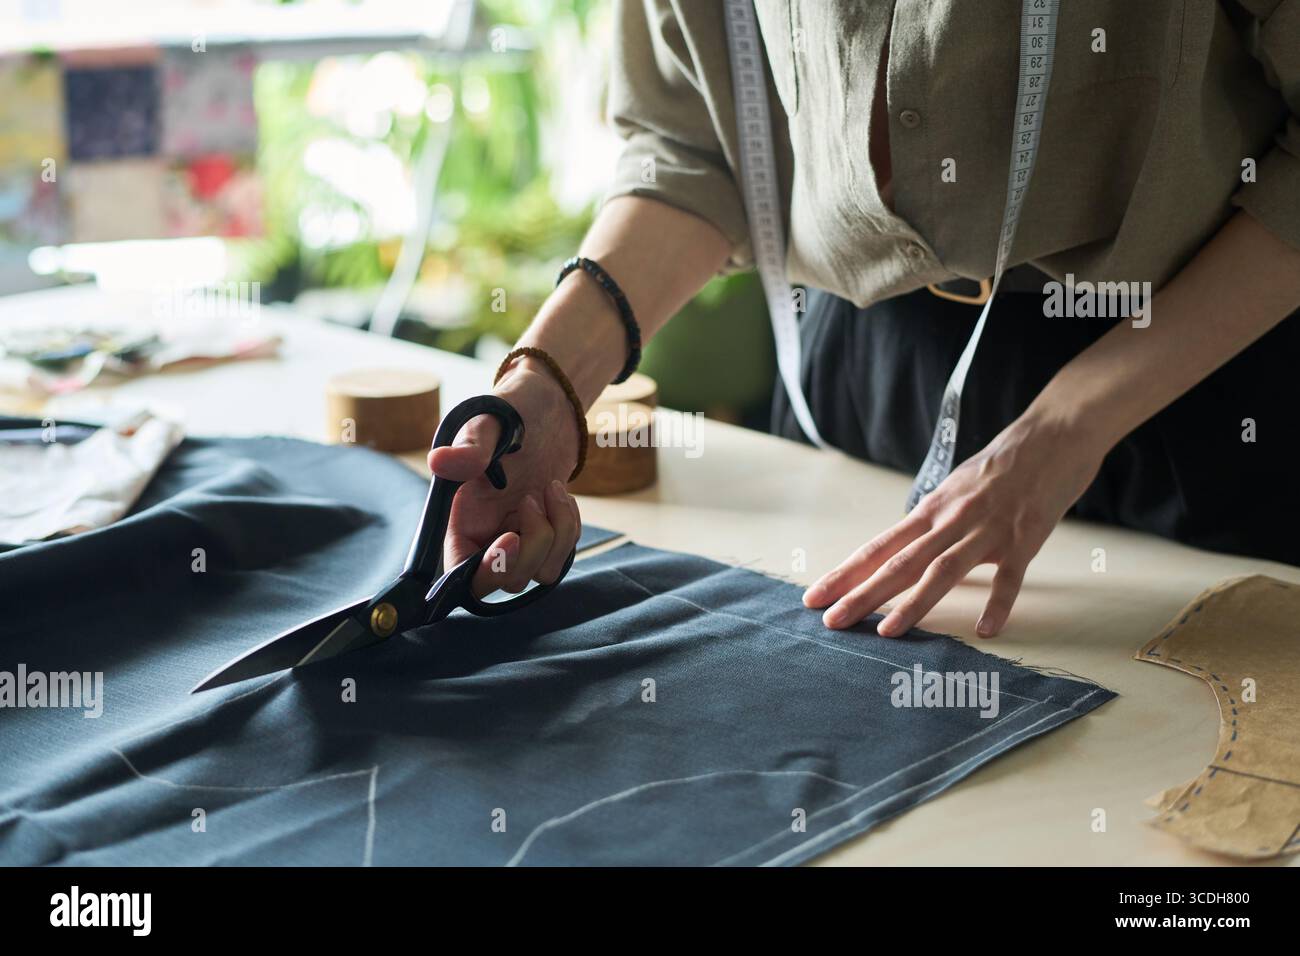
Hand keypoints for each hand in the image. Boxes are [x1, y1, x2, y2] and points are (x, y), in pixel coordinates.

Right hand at [427, 358, 581, 597]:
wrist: (548, 408)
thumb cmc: (512, 412)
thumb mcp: (489, 423)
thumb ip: (468, 448)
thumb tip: (440, 462)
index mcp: (461, 518)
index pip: (460, 573)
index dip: (486, 571)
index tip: (512, 538)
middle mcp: (486, 536)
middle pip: (507, 582)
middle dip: (532, 547)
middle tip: (532, 500)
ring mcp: (517, 539)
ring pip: (541, 572)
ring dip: (557, 533)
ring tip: (549, 489)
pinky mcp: (545, 537)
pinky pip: (563, 556)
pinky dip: (570, 527)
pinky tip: (559, 495)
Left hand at [803, 414, 1104, 637]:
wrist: (1053, 433)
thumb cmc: (1003, 463)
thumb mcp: (956, 489)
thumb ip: (934, 523)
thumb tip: (910, 552)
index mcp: (932, 509)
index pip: (880, 547)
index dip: (846, 573)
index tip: (815, 597)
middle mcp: (952, 519)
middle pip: (901, 562)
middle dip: (863, 593)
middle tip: (831, 621)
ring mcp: (987, 529)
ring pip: (943, 570)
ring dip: (913, 602)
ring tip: (886, 632)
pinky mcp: (1025, 537)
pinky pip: (1010, 576)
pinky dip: (998, 603)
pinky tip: (985, 630)